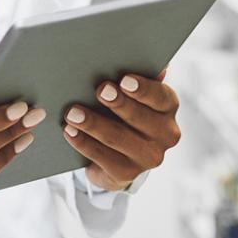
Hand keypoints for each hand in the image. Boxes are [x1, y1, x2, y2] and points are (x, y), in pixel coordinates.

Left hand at [62, 71, 180, 191]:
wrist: (121, 156)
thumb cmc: (126, 114)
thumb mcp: (135, 96)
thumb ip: (142, 78)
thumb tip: (158, 65)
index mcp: (168, 109)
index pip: (161, 97)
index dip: (143, 89)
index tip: (124, 80)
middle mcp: (165, 135)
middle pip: (139, 117)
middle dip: (118, 103)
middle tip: (100, 90)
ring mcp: (147, 157)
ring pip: (117, 137)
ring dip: (93, 123)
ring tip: (72, 113)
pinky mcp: (126, 173)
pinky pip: (101, 156)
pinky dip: (83, 142)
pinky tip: (69, 131)